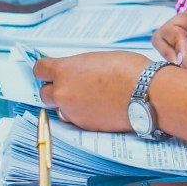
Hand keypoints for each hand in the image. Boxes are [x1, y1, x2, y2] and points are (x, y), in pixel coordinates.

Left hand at [32, 51, 149, 131]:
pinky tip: (96, 108)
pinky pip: (74, 120)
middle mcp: (63, 92)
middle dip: (54, 89)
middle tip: (69, 86)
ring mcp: (72, 112)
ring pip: (59, 109)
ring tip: (86, 98)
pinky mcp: (84, 126)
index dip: (46, 70)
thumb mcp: (96, 59)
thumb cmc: (128, 70)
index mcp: (64, 70)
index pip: (39, 70)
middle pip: (44, 93)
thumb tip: (73, 72)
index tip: (51, 71)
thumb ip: (78, 67)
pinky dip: (81, 114)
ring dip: (66, 104)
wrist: (147, 93)